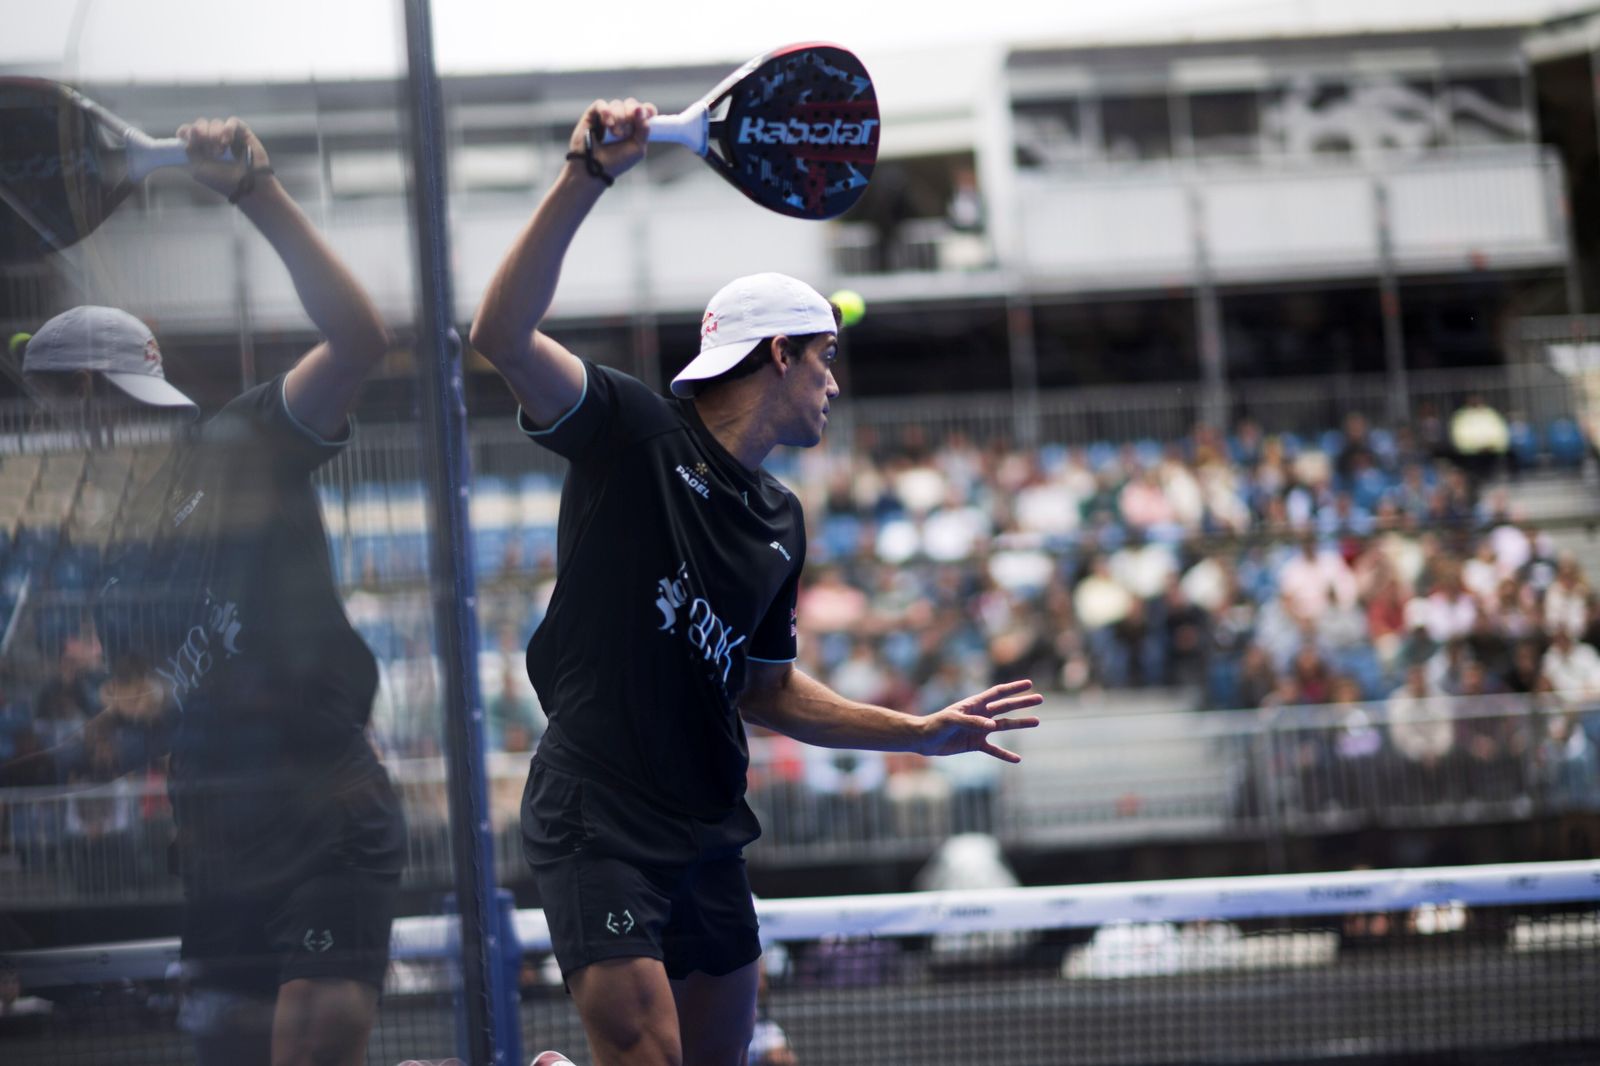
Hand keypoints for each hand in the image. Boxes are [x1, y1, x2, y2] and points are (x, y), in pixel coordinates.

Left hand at [177, 116, 270, 198]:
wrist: (246, 187)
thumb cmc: (224, 182)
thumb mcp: (198, 169)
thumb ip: (190, 151)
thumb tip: (190, 133)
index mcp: (201, 148)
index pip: (189, 130)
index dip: (186, 131)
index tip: (186, 138)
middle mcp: (214, 140)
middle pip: (201, 123)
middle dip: (201, 132)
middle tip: (206, 146)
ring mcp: (229, 136)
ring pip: (216, 122)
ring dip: (215, 135)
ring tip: (220, 152)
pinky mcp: (243, 133)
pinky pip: (233, 122)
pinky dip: (227, 129)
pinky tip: (227, 142)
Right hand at [570, 97, 656, 180]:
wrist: (595, 169)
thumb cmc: (616, 162)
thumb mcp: (638, 148)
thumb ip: (644, 129)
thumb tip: (641, 109)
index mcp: (635, 127)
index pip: (644, 109)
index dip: (647, 109)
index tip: (649, 114)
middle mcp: (622, 120)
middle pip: (631, 104)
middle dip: (631, 113)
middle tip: (627, 128)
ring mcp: (607, 117)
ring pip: (617, 104)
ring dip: (619, 117)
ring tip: (615, 134)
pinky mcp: (592, 115)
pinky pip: (601, 104)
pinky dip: (606, 112)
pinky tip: (607, 124)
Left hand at [916, 679, 1042, 762]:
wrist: (924, 739)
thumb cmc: (936, 724)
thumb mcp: (953, 720)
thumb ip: (972, 722)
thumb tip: (993, 726)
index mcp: (975, 704)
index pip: (998, 693)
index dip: (1013, 688)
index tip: (1029, 683)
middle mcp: (980, 715)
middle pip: (1006, 707)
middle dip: (1023, 702)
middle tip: (1040, 698)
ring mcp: (979, 729)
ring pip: (1004, 726)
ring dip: (1020, 724)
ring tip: (1037, 722)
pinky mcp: (975, 744)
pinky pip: (994, 750)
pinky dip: (1005, 754)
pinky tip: (1017, 759)